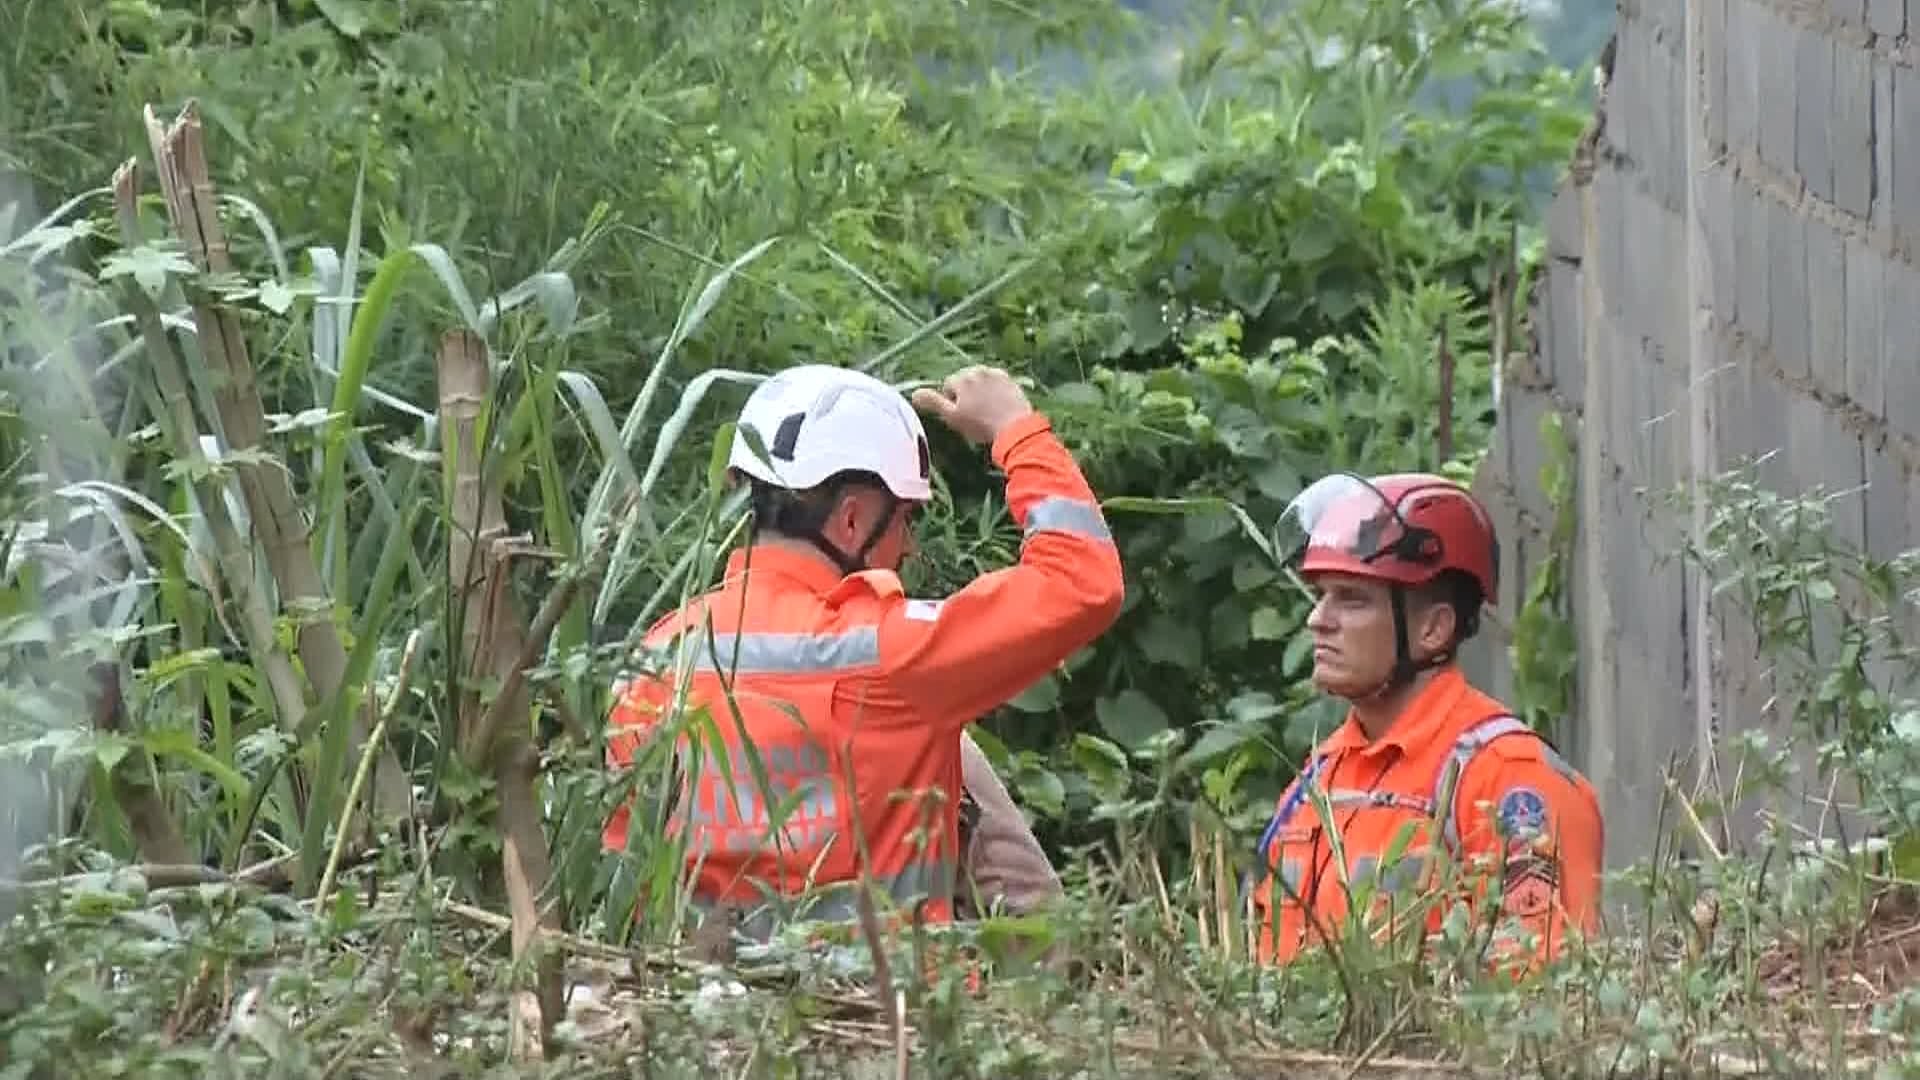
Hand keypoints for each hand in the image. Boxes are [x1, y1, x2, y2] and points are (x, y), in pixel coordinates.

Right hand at [910, 365, 1033, 444]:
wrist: (1015, 427)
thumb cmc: (980, 425)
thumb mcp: (952, 417)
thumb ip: (933, 402)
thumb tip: (913, 393)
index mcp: (961, 379)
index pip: (948, 386)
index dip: (952, 402)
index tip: (962, 416)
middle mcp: (977, 370)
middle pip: (964, 380)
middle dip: (966, 394)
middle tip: (975, 415)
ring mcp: (994, 373)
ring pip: (979, 380)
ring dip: (980, 390)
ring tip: (987, 411)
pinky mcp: (1009, 379)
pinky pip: (995, 381)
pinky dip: (994, 390)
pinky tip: (998, 405)